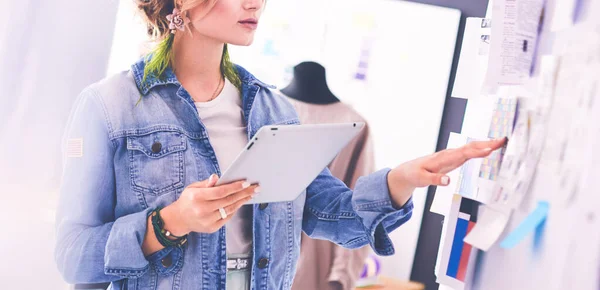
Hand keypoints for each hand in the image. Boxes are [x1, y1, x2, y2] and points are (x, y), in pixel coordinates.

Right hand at [160, 174, 259, 234]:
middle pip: (228, 200)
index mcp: (197, 197)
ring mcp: (208, 221)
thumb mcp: (192, 188)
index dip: (235, 187)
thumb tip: (216, 177)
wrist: (179, 219)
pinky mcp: (212, 228)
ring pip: (230, 209)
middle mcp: (203, 210)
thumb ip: (206, 183)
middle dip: (244, 193)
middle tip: (255, 188)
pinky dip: (235, 209)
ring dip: (242, 201)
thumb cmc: (188, 200)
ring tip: (251, 195)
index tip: (246, 182)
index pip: (220, 191)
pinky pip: (227, 217)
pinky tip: (241, 203)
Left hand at [387, 137, 506, 206]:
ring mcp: (452, 155)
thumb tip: (447, 181)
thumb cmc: (415, 174)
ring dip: (486, 144)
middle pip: (470, 147)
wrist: (408, 170)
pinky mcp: (453, 159)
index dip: (477, 152)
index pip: (462, 153)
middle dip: (486, 143)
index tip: (490, 150)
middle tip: (503, 141)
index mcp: (442, 158)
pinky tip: (489, 149)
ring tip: (501, 142)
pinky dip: (480, 149)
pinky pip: (469, 152)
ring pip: (471, 148)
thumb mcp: (422, 180)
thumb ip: (434, 180)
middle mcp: (449, 154)